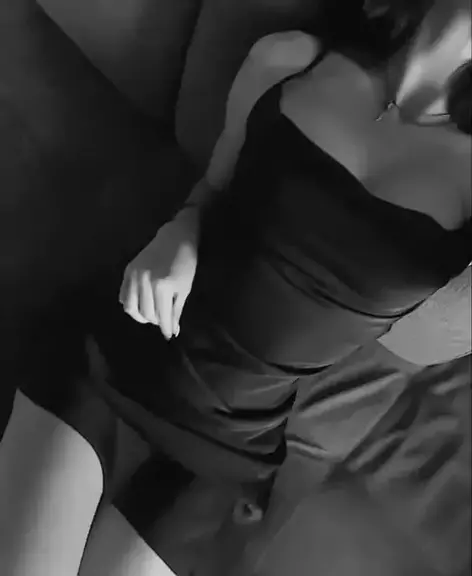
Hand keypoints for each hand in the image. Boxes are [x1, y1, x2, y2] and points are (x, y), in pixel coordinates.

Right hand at [119, 208, 198, 338]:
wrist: (176, 238)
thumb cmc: (186, 263)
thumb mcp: (184, 288)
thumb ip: (176, 311)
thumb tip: (172, 331)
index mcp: (163, 287)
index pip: (162, 316)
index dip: (166, 329)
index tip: (169, 336)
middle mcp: (145, 282)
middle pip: (146, 314)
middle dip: (156, 321)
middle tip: (163, 320)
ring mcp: (134, 276)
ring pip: (131, 308)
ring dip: (141, 316)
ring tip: (151, 315)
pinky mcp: (128, 271)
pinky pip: (123, 295)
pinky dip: (131, 304)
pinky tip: (141, 304)